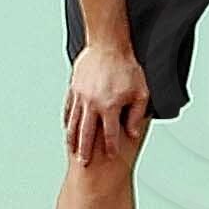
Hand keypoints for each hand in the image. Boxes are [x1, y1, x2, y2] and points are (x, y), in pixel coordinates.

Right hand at [64, 44, 148, 163]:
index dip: (111, 147)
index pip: (110, 134)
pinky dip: (68, 120)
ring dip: (73, 138)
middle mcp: (93, 104)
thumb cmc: (126, 67)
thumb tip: (132, 133)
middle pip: (87, 133)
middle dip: (85, 150)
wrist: (108, 45)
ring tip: (72, 150)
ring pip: (74, 122)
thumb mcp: (140, 92)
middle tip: (83, 163)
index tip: (110, 156)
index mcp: (110, 106)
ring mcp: (81, 97)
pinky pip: (68, 108)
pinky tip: (68, 128)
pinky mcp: (74, 89)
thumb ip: (136, 115)